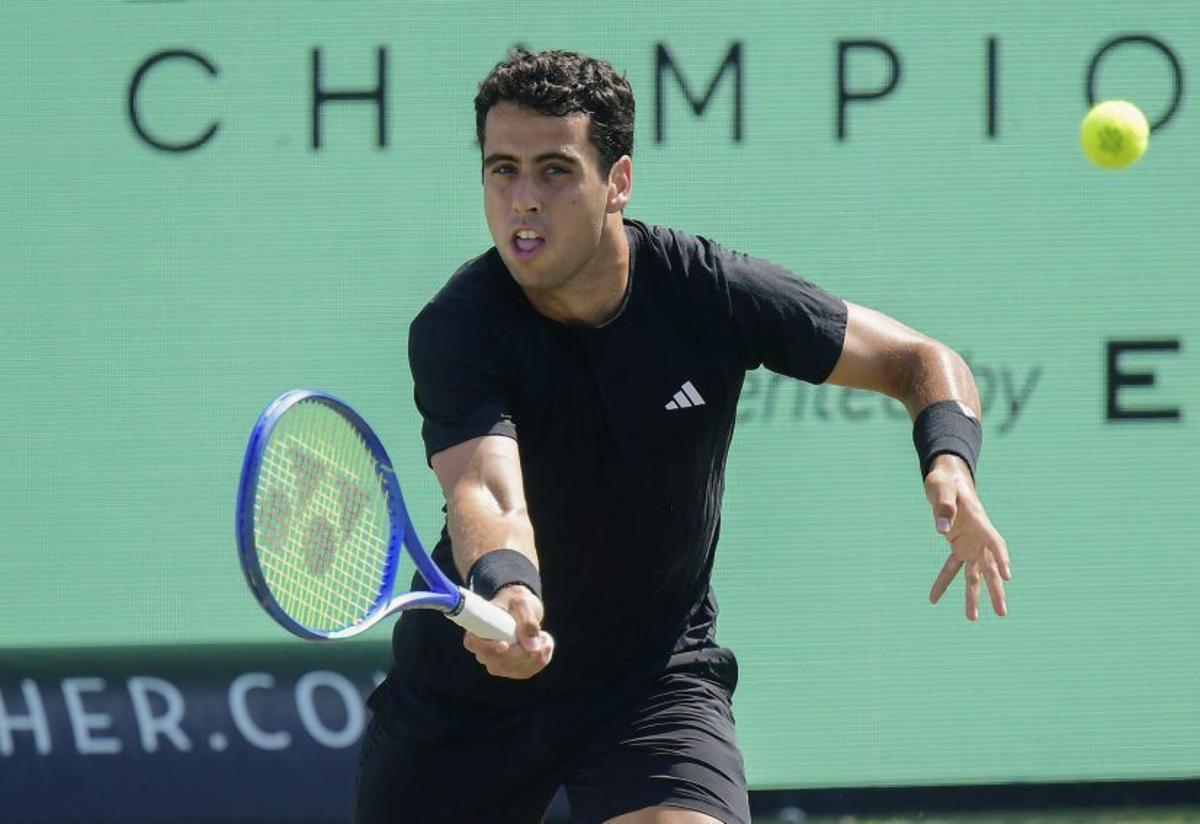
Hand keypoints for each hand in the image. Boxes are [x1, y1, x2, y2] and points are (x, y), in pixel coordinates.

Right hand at [462, 585, 553, 678]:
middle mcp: (483, 650)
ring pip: (514, 670)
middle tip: (540, 636)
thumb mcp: (522, 602)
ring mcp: (496, 662)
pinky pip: (525, 672)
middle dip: (521, 654)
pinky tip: (547, 646)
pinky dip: (540, 661)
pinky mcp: (511, 668)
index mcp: (477, 630)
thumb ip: (527, 620)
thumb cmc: (516, 600)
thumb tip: (532, 648)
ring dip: (534, 657)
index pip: (473, 644)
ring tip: (545, 637)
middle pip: (497, 663)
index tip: (505, 645)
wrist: (521, 608)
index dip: (488, 648)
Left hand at [925, 454, 1011, 619]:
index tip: (1007, 576)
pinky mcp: (958, 547)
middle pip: (990, 567)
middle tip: (1002, 613)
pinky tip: (933, 599)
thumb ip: (944, 508)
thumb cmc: (946, 482)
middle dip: (996, 590)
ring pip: (974, 574)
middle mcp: (979, 537)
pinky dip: (943, 583)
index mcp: (980, 521)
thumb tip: (941, 530)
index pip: (996, 542)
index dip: (1002, 558)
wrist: (947, 479)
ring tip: (972, 619)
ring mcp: (970, 544)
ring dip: (973, 596)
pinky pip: (952, 568)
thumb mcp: (942, 489)